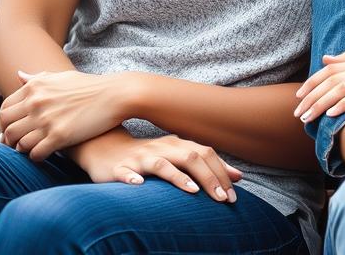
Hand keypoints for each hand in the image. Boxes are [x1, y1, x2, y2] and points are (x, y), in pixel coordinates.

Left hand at [0, 69, 131, 161]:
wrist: (114, 95)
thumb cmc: (88, 86)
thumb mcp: (60, 77)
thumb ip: (36, 78)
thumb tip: (19, 74)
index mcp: (34, 87)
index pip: (4, 110)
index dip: (3, 124)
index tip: (9, 131)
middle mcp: (36, 103)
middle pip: (8, 128)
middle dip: (8, 140)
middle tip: (15, 145)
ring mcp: (47, 120)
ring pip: (19, 143)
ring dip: (21, 149)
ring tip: (29, 150)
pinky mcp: (59, 136)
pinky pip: (36, 153)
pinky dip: (35, 157)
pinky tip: (42, 155)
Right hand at [72, 129, 243, 202]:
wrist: (106, 149)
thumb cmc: (149, 157)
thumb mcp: (179, 158)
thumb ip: (207, 166)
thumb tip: (238, 177)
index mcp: (177, 145)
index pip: (205, 155)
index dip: (221, 173)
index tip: (234, 195)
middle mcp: (161, 148)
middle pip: (189, 157)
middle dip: (208, 178)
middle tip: (221, 199)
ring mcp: (140, 158)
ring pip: (161, 164)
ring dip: (178, 177)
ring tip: (193, 190)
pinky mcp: (119, 169)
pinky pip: (125, 173)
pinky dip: (132, 179)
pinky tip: (139, 186)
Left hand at [294, 51, 344, 132]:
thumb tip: (325, 58)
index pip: (331, 69)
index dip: (312, 82)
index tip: (298, 97)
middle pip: (334, 79)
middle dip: (313, 96)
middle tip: (299, 113)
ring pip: (343, 88)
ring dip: (322, 104)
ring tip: (309, 118)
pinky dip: (343, 105)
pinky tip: (331, 115)